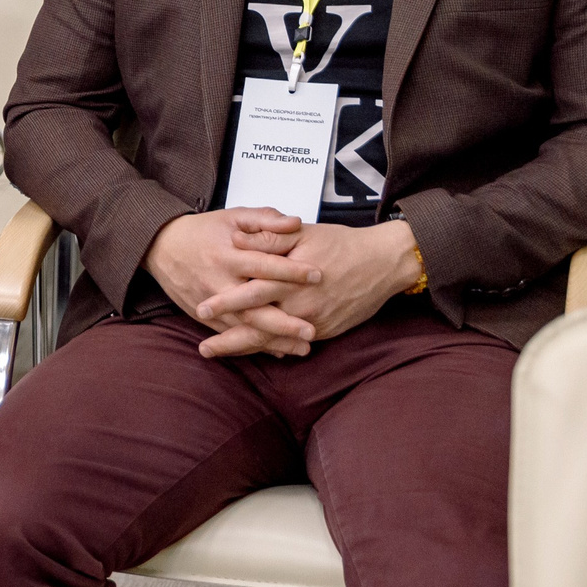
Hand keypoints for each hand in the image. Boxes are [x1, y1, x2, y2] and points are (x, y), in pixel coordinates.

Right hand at [144, 209, 322, 358]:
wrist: (161, 247)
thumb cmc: (201, 231)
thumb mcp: (233, 217)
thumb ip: (264, 220)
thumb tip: (294, 222)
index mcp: (227, 254)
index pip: (263, 264)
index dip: (290, 271)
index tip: (317, 276)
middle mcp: (218, 281)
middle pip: (253, 306)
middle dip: (282, 322)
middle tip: (311, 330)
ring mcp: (209, 303)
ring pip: (244, 326)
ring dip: (273, 339)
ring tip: (302, 348)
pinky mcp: (203, 316)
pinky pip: (231, 334)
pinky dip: (255, 344)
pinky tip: (278, 351)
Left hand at [196, 220, 421, 347]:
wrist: (385, 263)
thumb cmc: (341, 244)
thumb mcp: (303, 233)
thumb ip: (269, 236)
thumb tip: (235, 238)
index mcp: (292, 278)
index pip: (252, 292)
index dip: (226, 302)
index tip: (201, 309)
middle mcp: (301, 304)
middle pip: (259, 325)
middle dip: (229, 339)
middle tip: (203, 348)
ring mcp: (313, 321)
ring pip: (273, 339)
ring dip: (244, 348)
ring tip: (216, 353)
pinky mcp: (324, 331)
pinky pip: (292, 343)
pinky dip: (271, 348)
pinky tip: (250, 353)